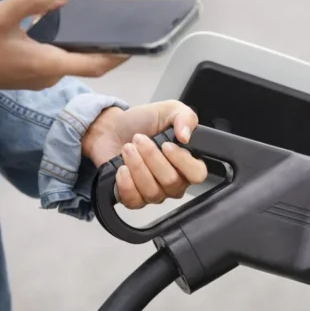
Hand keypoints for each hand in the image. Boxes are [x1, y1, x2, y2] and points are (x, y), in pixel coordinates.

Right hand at [0, 0, 125, 115]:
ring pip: (70, 61)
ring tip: (96, 22)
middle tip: (119, 24)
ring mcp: (38, 78)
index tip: (137, 44)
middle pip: (86, 62)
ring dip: (84, 45)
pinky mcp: (28, 75)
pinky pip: (56, 61)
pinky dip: (66, 47)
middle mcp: (48, 76)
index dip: (119, 55)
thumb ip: (33, 2)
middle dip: (104, 46)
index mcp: (48, 64)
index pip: (95, 64)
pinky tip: (62, 27)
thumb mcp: (1, 15)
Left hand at [82, 101, 208, 208]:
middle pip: (172, 182)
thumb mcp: (168, 110)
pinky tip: (122, 168)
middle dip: (152, 157)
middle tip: (139, 140)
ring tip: (128, 149)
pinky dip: (126, 183)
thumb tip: (186, 136)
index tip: (166, 145)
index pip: (198, 174)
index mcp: (186, 162)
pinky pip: (135, 201)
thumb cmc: (140, 123)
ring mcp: (154, 193)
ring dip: (137, 166)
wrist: (111, 129)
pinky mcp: (133, 199)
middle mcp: (173, 181)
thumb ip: (185, 117)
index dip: (183, 161)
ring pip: (152, 192)